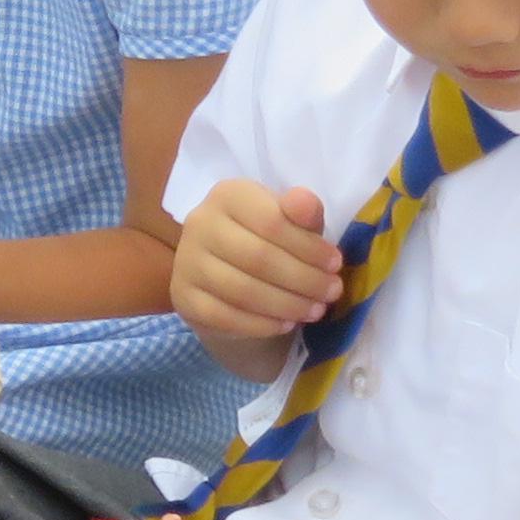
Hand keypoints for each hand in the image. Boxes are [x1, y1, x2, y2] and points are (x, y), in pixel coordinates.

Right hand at [171, 179, 340, 351]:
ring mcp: (186, 262)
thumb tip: (306, 204)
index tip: (336, 263)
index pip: (272, 221)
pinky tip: (286, 324)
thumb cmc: (268, 240)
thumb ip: (302, 213)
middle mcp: (200, 223)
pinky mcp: (183, 297)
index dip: (309, 246)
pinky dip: (261, 324)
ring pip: (243, 290)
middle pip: (259, 258)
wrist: (226, 273)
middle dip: (304, 279)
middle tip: (332, 293)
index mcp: (228, 194)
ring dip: (287, 304)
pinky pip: (225, 316)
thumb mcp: (290, 222)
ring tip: (316, 311)